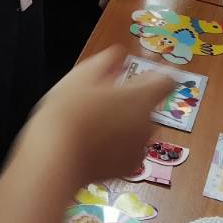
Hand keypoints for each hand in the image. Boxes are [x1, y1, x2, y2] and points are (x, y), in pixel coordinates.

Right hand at [28, 47, 171, 185]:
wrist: (55, 159)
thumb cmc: (68, 112)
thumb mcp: (82, 75)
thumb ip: (107, 61)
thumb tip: (120, 55)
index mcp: (141, 96)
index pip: (167, 81)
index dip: (155, 75)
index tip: (138, 76)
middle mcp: (148, 122)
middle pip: (148, 105)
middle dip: (131, 101)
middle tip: (102, 100)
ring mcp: (140, 147)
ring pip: (139, 128)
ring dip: (125, 124)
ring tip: (94, 124)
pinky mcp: (129, 168)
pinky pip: (130, 150)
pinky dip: (119, 146)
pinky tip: (96, 145)